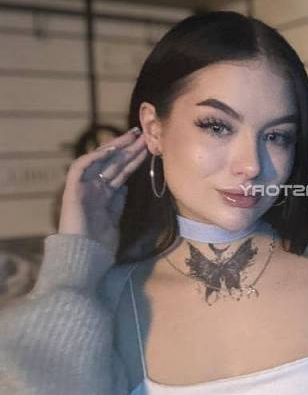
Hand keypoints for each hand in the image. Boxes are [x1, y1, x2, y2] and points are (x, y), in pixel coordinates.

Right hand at [58, 128, 148, 254]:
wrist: (84, 259)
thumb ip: (117, 203)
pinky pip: (80, 168)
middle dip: (128, 149)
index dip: (133, 159)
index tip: (147, 148)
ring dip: (116, 148)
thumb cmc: (99, 247)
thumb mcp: (113, 221)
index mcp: (103, 196)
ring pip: (100, 162)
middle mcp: (93, 189)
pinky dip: (94, 158)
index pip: (120, 172)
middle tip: (144, 135)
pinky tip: (111, 150)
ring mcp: (82, 189)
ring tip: (132, 136)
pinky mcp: (73, 191)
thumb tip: (123, 187)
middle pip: (113, 164)